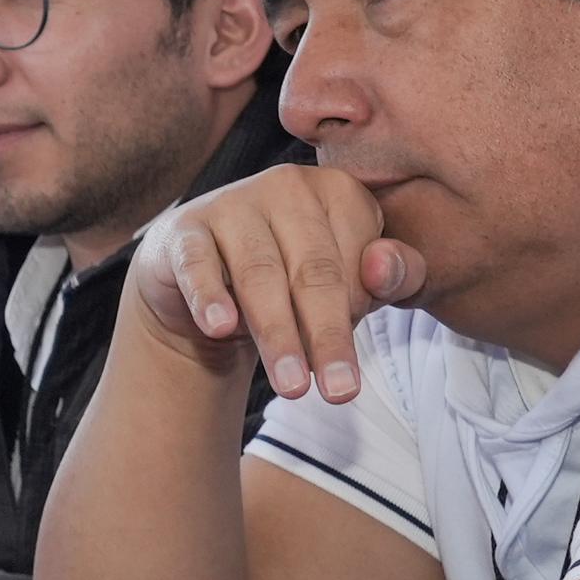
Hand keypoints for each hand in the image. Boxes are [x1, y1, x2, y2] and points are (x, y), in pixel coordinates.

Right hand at [128, 162, 423, 406]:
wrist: (207, 284)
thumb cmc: (295, 281)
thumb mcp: (354, 283)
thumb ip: (394, 277)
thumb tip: (383, 268)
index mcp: (339, 190)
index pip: (358, 261)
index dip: (357, 316)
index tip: (346, 359)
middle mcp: (287, 186)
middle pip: (313, 271)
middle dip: (327, 336)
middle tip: (339, 393)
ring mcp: (232, 203)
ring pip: (259, 274)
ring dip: (277, 334)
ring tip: (292, 386)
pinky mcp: (185, 230)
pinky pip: (198, 265)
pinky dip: (210, 297)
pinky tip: (221, 328)